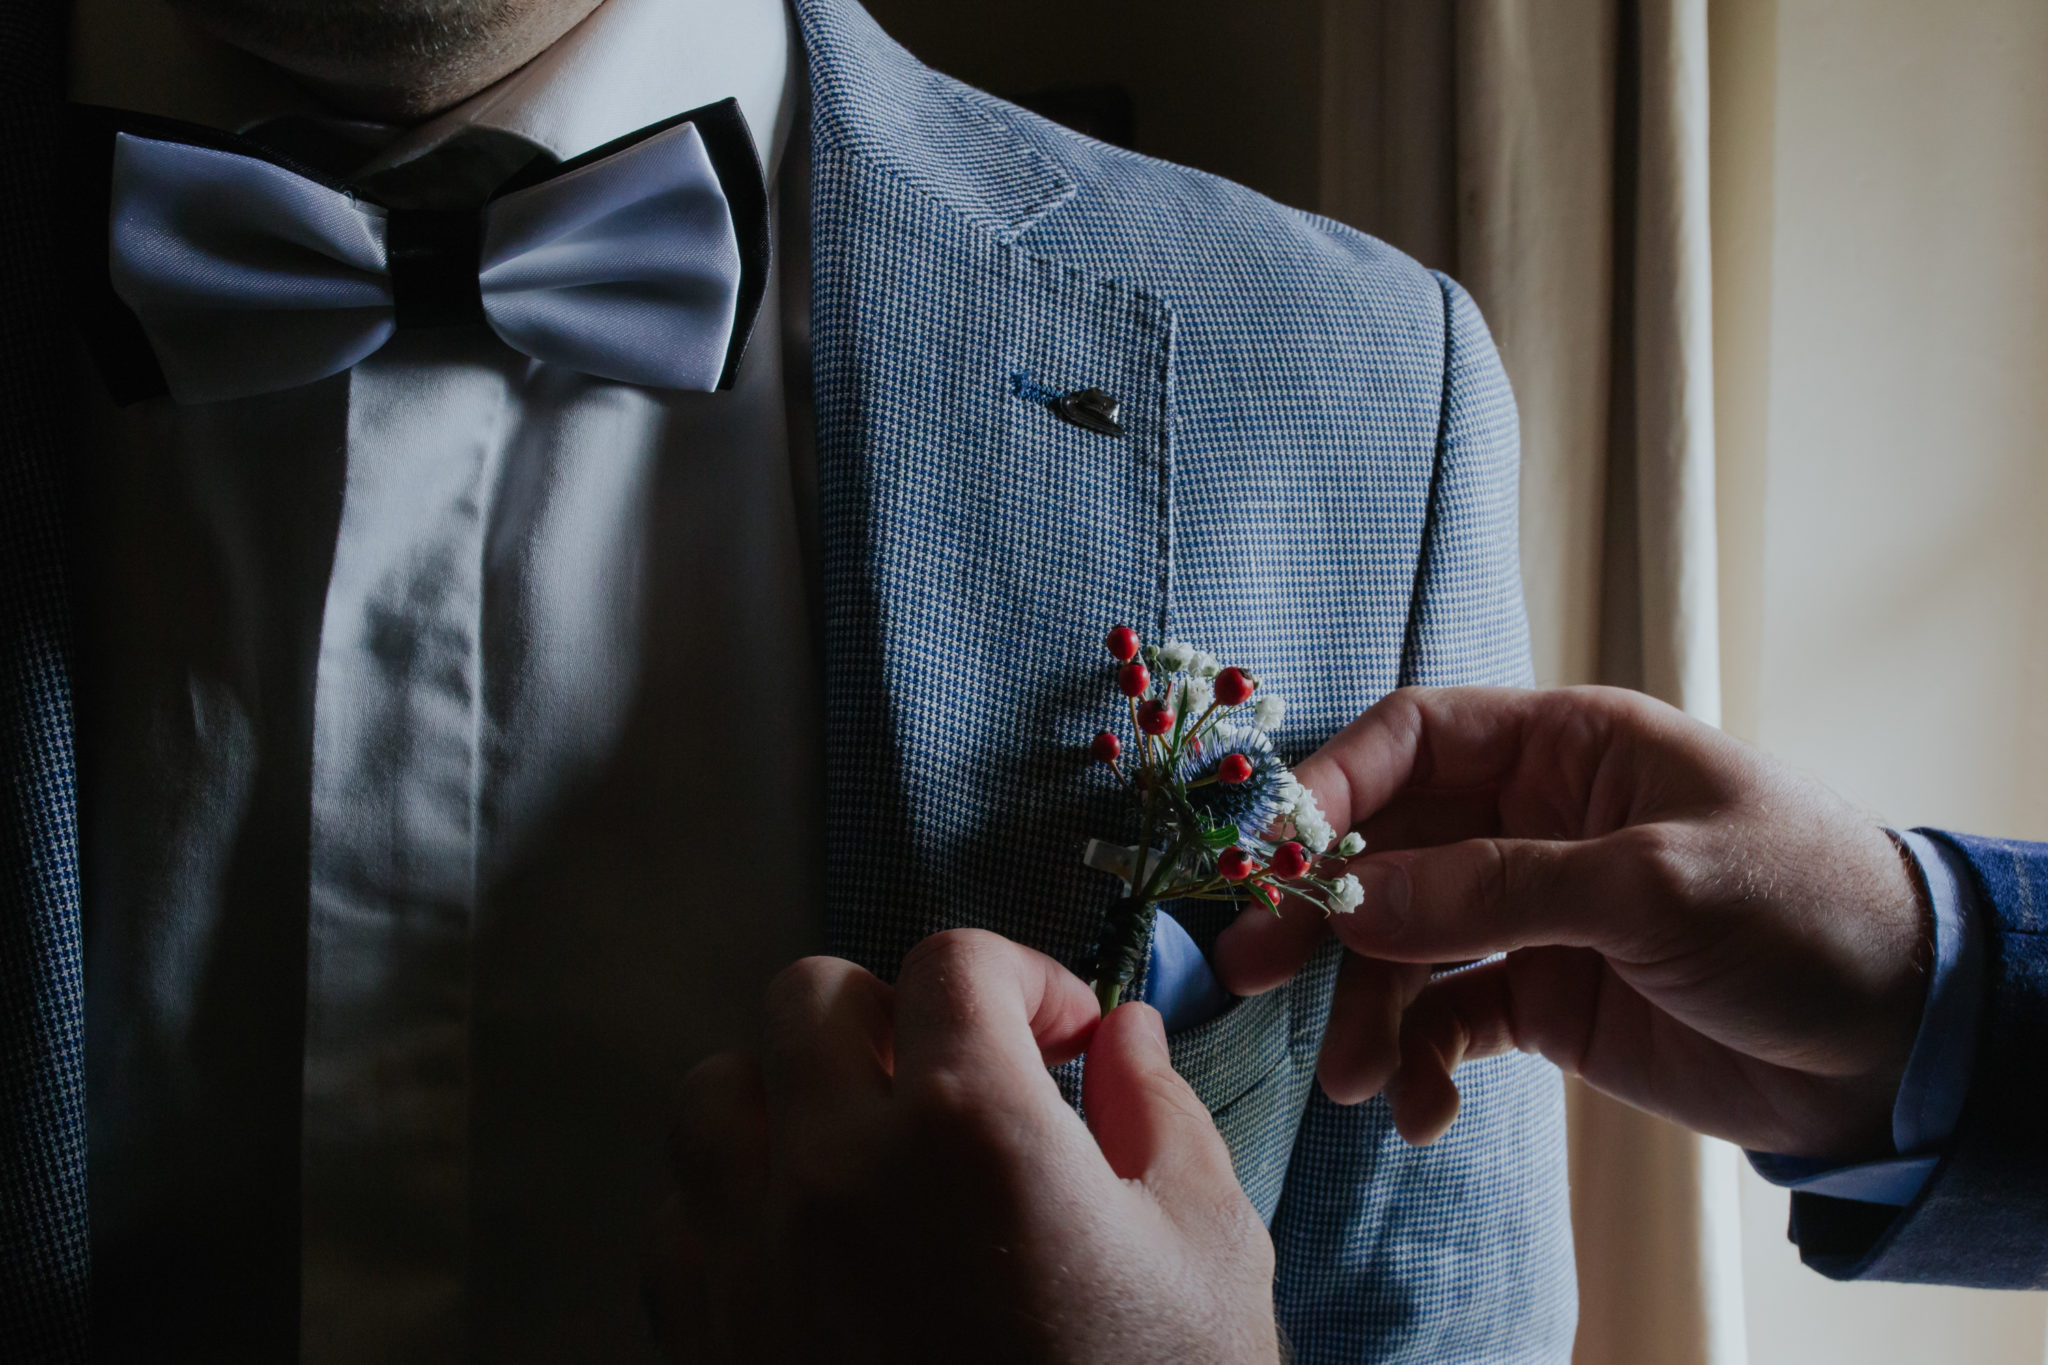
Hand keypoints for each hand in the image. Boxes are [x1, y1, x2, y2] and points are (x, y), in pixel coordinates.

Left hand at [646, 929, 1277, 1362]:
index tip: (1062, 1042)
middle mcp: (836, 1170)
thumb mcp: (1210, 1259)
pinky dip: (734, 1201)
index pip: (954, 962)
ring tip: (864, 1152)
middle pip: (810, 996)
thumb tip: (1125, 1039)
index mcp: (972, 1127)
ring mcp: (750, 1258)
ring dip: (790, 1094)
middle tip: (962, 1084)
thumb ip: (1165, 1116)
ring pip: (716, 1092)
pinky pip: (678, 1215)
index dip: (1022, 978)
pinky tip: (809, 1250)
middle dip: (896, 1016)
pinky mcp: (701, 1341)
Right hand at [1213, 685, 1931, 1160]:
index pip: (1414, 740)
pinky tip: (1422, 1112)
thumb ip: (1500, 887)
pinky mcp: (1543, 998)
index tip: (1273, 858)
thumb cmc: (1808, 914)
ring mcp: (1534, 914)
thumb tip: (1355, 900)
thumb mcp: (1656, 885)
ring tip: (1353, 1082)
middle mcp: (1534, 821)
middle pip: (1388, 849)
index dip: (1333, 787)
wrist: (1906, 1048)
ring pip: (1405, 945)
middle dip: (1321, 913)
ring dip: (1366, 1009)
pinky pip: (1448, 1020)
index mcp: (1566, 749)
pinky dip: (1421, 1063)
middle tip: (1249, 971)